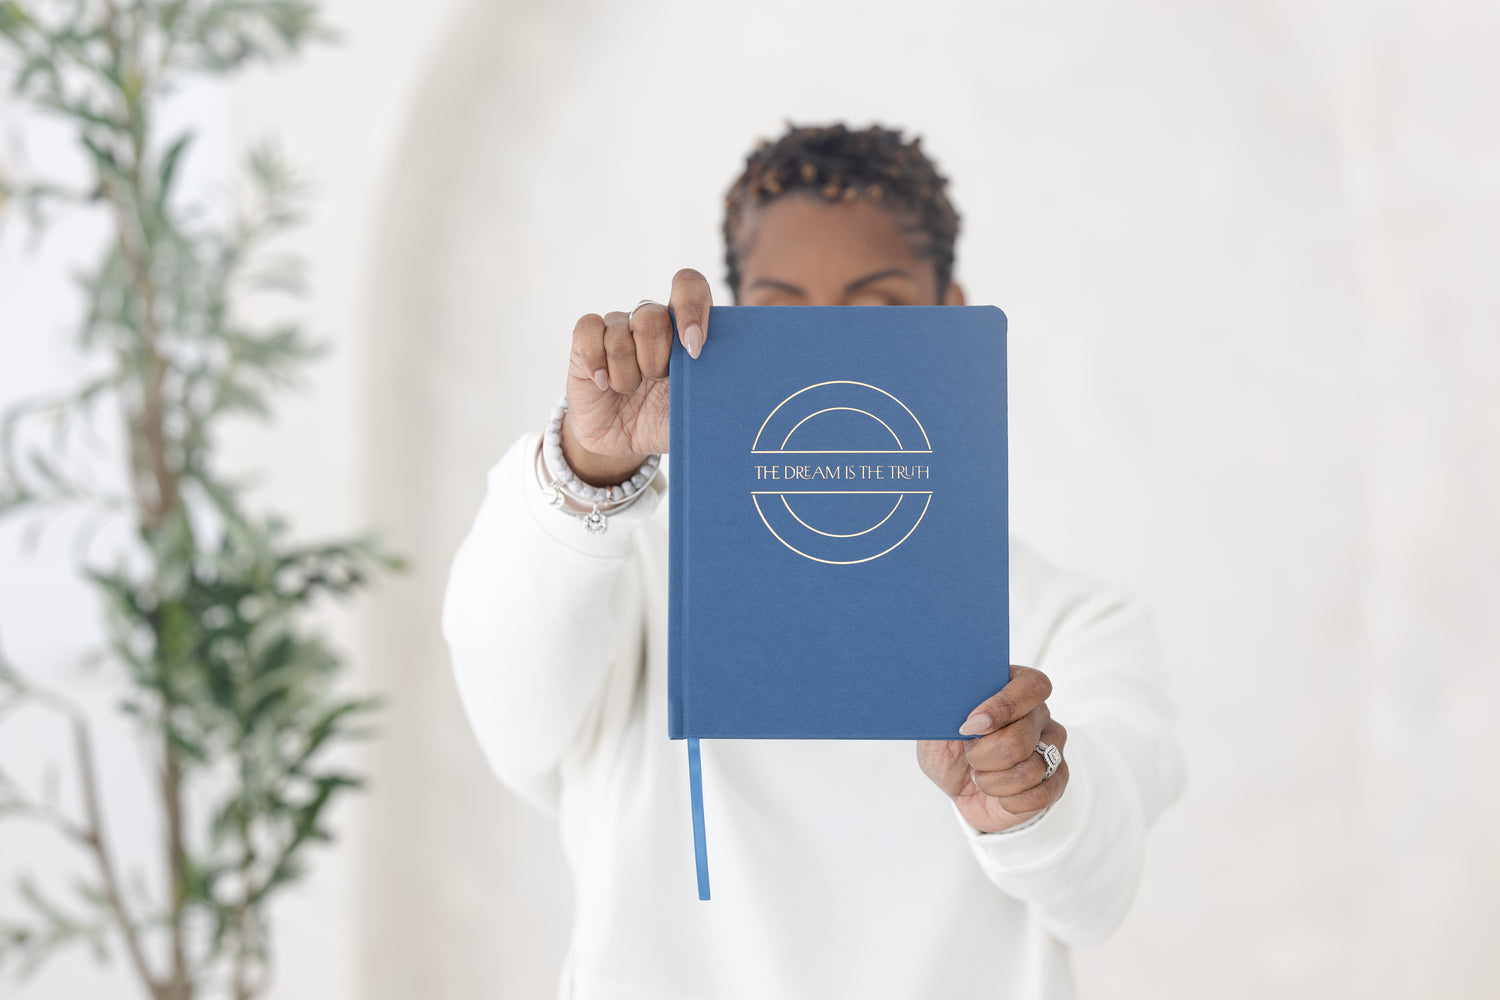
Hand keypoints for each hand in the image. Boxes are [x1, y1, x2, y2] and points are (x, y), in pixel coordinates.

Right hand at [560, 268, 712, 485]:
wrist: (624, 441)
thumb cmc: (665, 421)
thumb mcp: (695, 413)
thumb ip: (712, 391)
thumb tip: (734, 385)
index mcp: (683, 327)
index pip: (688, 286)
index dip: (690, 308)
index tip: (693, 348)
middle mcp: (651, 320)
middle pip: (650, 316)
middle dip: (654, 360)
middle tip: (656, 382)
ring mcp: (618, 327)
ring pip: (618, 334)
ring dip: (626, 375)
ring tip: (630, 391)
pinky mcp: (587, 339)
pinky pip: (587, 329)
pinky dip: (596, 362)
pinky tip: (603, 385)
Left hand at [916, 665, 1069, 832]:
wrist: (959, 788)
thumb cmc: (949, 749)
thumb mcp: (934, 727)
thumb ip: (943, 710)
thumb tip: (949, 698)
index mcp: (1013, 687)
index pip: (1031, 686)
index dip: (1003, 707)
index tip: (970, 725)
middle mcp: (1039, 715)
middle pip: (1020, 738)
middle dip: (982, 756)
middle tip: (968, 756)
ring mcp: (1052, 748)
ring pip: (1028, 771)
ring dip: (991, 782)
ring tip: (980, 776)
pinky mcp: (1056, 781)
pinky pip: (1040, 796)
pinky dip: (1008, 801)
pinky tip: (998, 795)